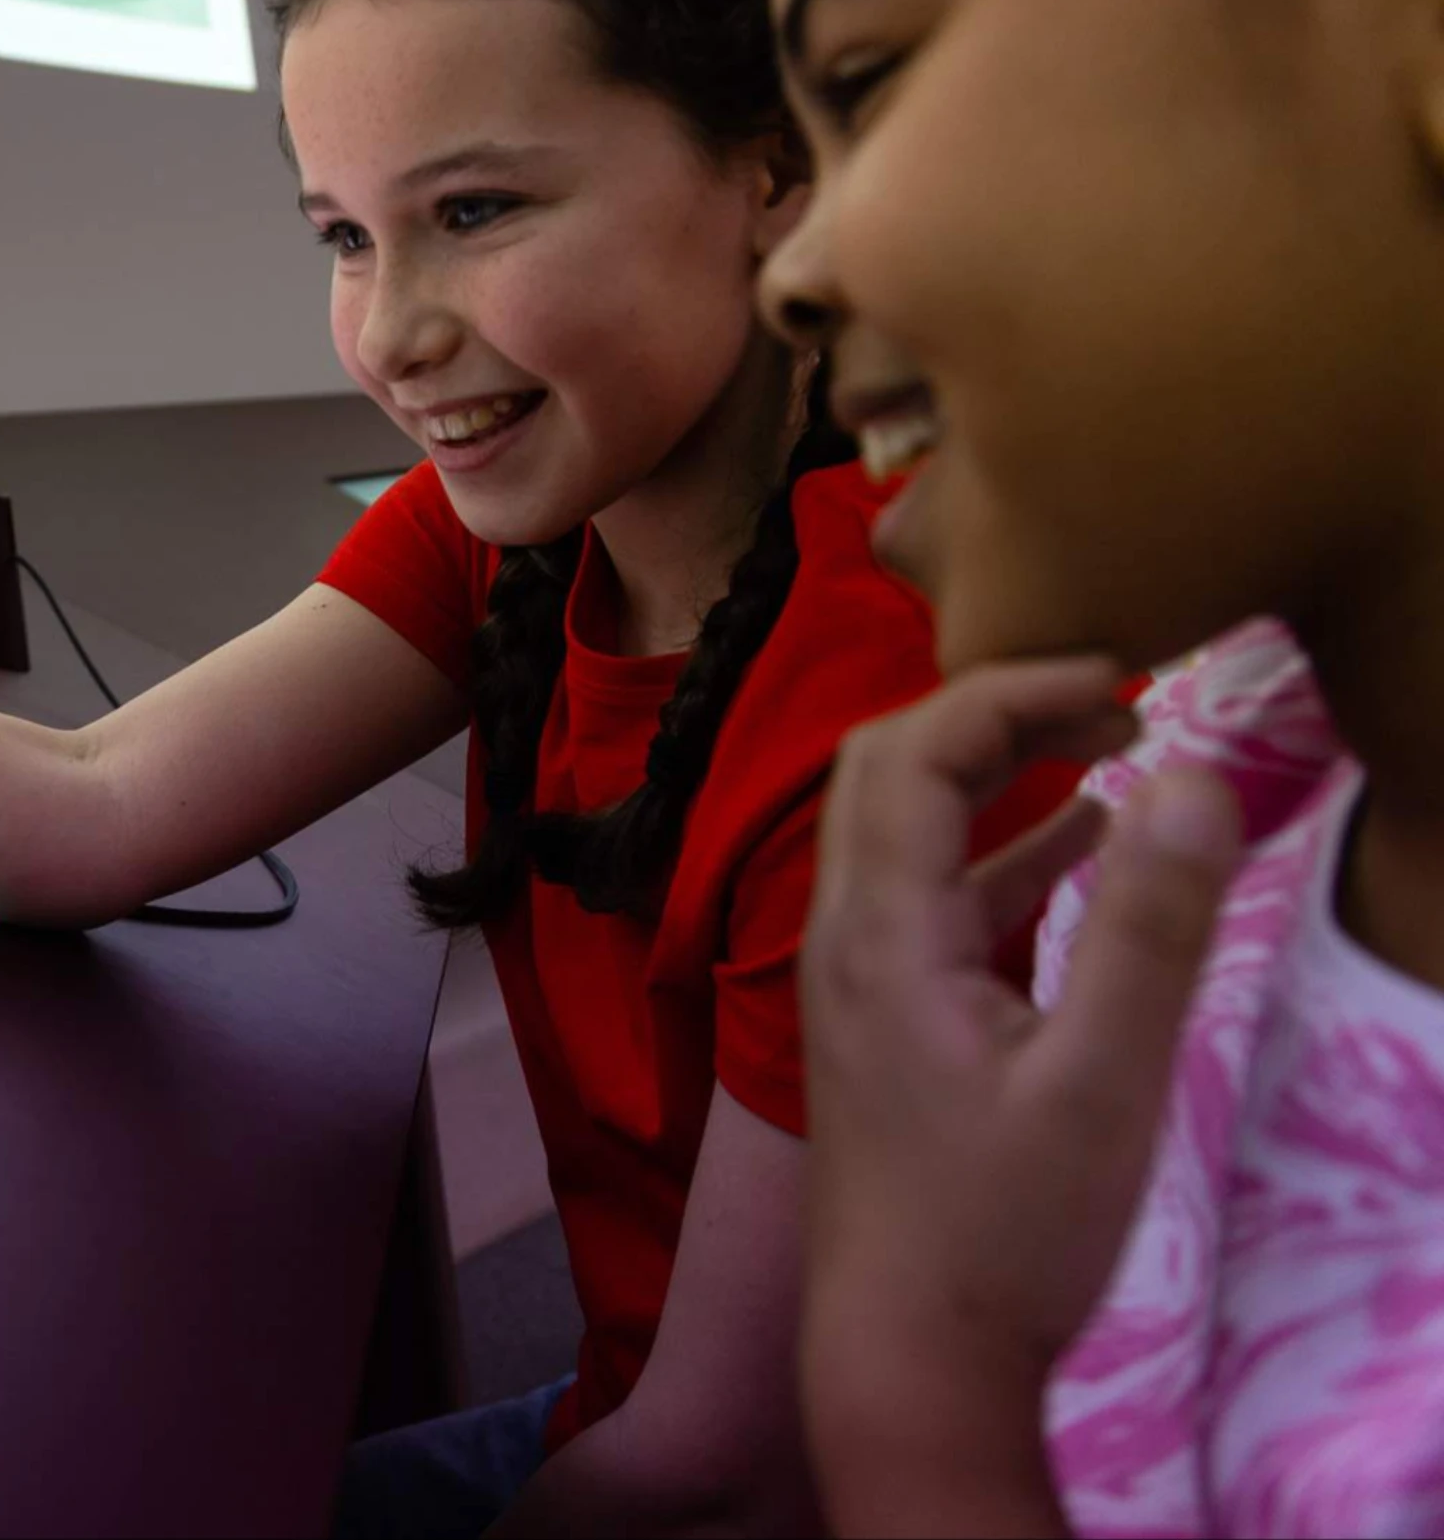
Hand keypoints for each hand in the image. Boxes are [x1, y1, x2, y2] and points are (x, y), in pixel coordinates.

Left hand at [799, 660, 1243, 1530]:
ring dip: (998, 775)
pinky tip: (1083, 846)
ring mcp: (857, 984)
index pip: (911, 752)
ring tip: (1116, 742)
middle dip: (993, 712)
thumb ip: (1147, 928)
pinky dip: (1001, 854)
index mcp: (878, 934)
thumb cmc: (1001, 1235)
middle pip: (889, 771)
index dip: (1007, 689)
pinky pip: (932, 900)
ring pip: (907, 832)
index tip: (1120, 674)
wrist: (906, 1364)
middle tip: (1115, 696)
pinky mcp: (885, 1026)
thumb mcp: (1101, 1083)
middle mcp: (844, 940)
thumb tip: (1192, 776)